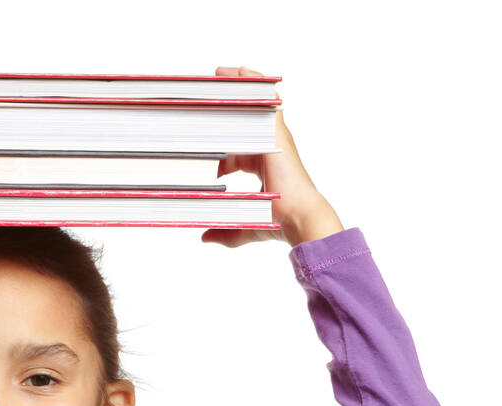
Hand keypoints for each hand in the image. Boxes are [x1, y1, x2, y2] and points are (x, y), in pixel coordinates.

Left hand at [200, 66, 343, 249]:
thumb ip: (224, 232)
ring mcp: (274, 139)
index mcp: (263, 164)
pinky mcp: (277, 134)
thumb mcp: (244, 225)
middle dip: (227, 106)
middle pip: (244, 120)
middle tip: (205, 95)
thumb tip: (204, 237)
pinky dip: (253, 84)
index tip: (202, 137)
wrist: (298, 217)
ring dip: (239, 87)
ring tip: (219, 74)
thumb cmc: (278, 221)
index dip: (222, 142)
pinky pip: (265, 102)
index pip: (239, 146)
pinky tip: (238, 72)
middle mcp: (269, 147)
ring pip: (255, 106)